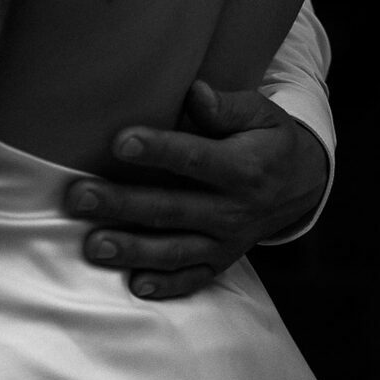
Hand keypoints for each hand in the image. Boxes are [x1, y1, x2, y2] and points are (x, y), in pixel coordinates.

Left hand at [66, 81, 329, 299]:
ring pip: (174, 250)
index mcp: (243, 168)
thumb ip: (226, 106)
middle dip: (123, 204)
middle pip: (172, 208)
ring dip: (132, 249)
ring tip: (93, 245)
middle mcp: (233, 210)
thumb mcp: (260, 113)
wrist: (299, 186)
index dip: (158, 150)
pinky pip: (191, 279)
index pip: (195, 159)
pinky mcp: (220, 262)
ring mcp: (226, 242)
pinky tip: (134, 285)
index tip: (120, 141)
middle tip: (79, 196)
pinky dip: (165, 286)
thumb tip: (195, 93)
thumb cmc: (267, 138)